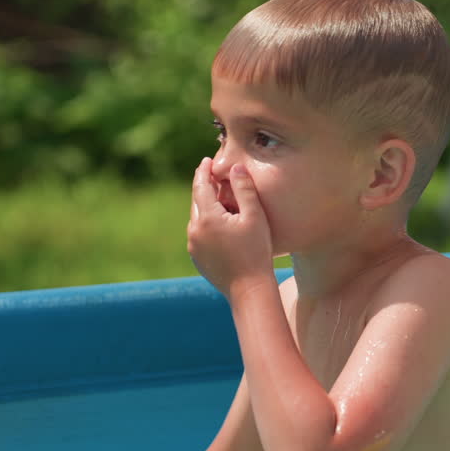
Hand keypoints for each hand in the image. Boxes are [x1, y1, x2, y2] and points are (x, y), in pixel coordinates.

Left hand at [187, 157, 273, 298]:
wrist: (248, 290)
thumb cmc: (256, 252)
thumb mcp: (254, 216)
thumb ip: (244, 189)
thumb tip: (235, 168)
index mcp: (207, 218)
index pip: (201, 186)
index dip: (203, 171)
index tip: (206, 160)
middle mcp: (194, 231)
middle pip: (197, 201)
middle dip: (204, 187)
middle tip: (213, 176)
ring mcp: (193, 246)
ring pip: (197, 218)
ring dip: (207, 207)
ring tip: (221, 200)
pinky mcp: (197, 258)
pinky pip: (199, 234)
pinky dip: (207, 224)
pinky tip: (221, 225)